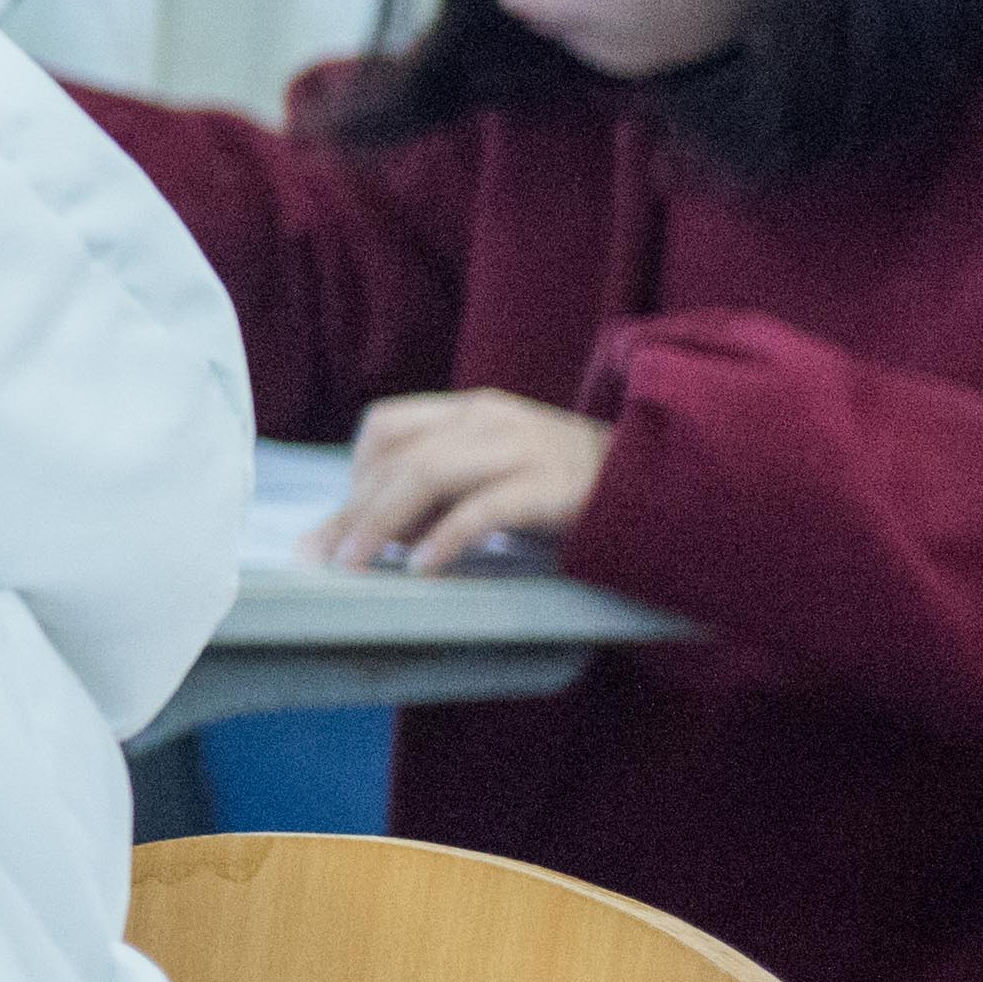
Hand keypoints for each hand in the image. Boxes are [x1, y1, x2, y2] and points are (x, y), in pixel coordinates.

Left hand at [321, 388, 613, 575]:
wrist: (659, 485)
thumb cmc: (564, 489)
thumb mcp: (496, 474)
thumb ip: (443, 489)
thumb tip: (381, 532)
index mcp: (470, 412)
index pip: (386, 426)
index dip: (356, 473)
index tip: (343, 520)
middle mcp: (489, 420)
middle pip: (398, 457)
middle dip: (353, 510)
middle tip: (324, 557)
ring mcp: (522, 449)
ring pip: (428, 475)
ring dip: (380, 523)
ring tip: (355, 565)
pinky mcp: (551, 487)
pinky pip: (483, 510)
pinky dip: (445, 539)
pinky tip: (424, 569)